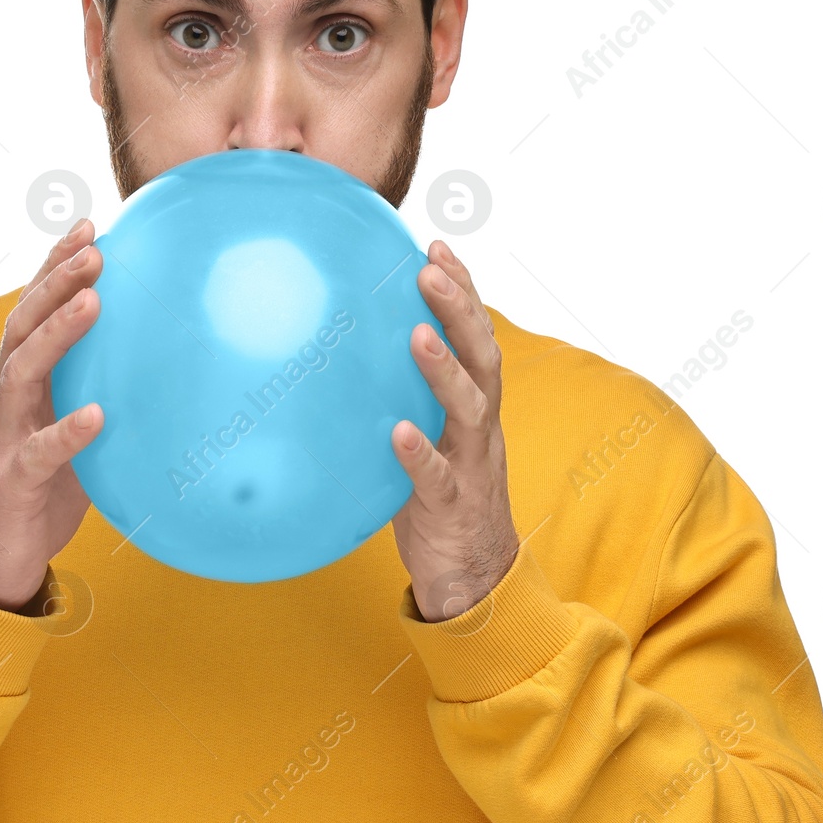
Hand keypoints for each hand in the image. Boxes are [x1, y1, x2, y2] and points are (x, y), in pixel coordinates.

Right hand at [0, 220, 104, 611]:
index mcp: (22, 381)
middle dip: (56, 281)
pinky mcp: (11, 478)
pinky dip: (67, 431)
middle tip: (94, 248)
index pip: (35, 310)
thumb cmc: (39, 487)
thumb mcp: (73, 431)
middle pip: (24, 324)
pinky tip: (96, 416)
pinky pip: (39, 451)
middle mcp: (7, 397)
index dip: (55, 266)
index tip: (89, 225)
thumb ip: (101, 397)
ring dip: (58, 334)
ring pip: (23, 371)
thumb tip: (169, 370)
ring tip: (92, 303)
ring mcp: (4, 434)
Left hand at [390, 241, 518, 621]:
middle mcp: (479, 425)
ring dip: (443, 369)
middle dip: (460, 308)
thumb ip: (399, 398)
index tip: (436, 244)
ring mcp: (470, 463)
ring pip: (468, 408)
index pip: (475, 334)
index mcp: (474, 404)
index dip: (463, 288)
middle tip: (430, 268)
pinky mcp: (452, 505)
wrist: (475, 577)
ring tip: (417, 334)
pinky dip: (418, 453)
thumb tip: (341, 357)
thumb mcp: (425, 436)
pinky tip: (395, 434)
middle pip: (481, 355)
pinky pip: (436, 477)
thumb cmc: (441, 496)